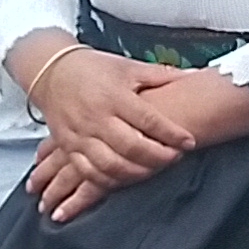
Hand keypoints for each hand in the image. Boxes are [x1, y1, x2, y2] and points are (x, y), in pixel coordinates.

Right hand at [19, 43, 197, 220]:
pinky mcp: (68, 146)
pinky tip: (126, 178)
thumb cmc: (95, 69)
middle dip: (158, 158)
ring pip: (110, 165)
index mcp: (115, 95)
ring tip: (155, 169)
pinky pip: (88, 171)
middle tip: (175, 158)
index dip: (172, 134)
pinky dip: (109, 180)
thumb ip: (162, 75)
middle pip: (131, 147)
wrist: (52, 71)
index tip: (189, 142)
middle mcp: (96, 117)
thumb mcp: (129, 67)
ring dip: (137, 173)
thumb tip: (196, 75)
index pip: (148, 120)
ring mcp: (80, 134)